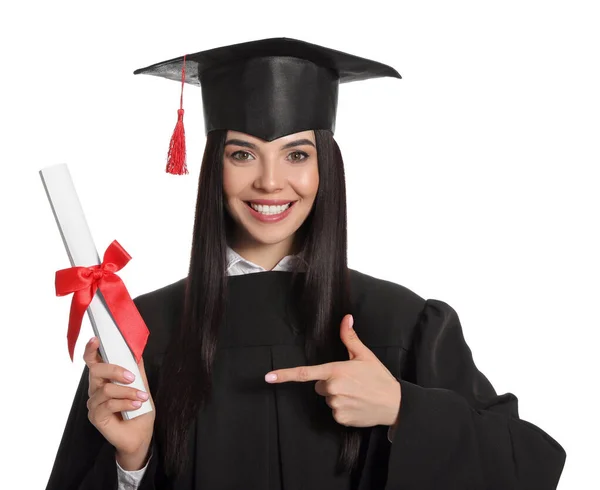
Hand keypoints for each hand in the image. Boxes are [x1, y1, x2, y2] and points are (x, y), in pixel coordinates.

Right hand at [84, 337, 154, 469]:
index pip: (93, 362)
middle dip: (115, 370)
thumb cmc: (139, 410)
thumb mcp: (141, 386)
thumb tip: (136, 351)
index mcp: (104, 380)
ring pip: (106, 389)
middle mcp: (95, 390)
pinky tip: (136, 405)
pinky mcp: (95, 417)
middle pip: (96, 371)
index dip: (91, 350)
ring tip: (141, 397)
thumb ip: (136, 370)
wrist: (140, 435)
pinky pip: (108, 405)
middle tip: (132, 378)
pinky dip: (125, 402)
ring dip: (127, 391)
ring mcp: (93, 404)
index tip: (96, 339)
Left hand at [265, 315, 400, 427]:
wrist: (394, 404)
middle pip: (319, 385)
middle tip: (350, 382)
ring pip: (327, 398)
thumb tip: (346, 318)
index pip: (305, 373)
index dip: (285, 375)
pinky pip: (334, 412)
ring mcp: (336, 404)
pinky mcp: (340, 418)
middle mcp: (332, 388)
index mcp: (335, 371)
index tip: (268, 377)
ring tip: (356, 394)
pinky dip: (343, 409)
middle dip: (330, 383)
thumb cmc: (379, 378)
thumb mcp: (365, 355)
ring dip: (337, 396)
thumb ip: (350, 338)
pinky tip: (356, 404)